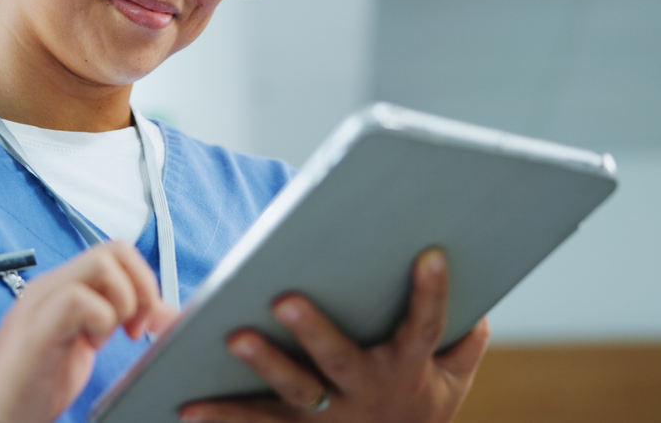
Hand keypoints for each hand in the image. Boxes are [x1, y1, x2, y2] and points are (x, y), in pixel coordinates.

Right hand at [0, 241, 177, 422]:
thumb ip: (121, 318)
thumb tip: (167, 314)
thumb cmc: (35, 378)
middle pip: (115, 249)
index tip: (146, 321)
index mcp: (66, 285)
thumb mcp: (89, 340)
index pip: (117, 251)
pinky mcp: (37, 329)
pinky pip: (79, 300)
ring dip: (121, 302)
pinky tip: (90, 346)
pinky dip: (101, 321)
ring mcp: (43, 302)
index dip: (144, 280)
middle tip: (134, 327)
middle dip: (141, 287)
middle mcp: (54, 284)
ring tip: (107, 336)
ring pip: (101, 265)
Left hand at [179, 249, 489, 422]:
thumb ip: (464, 338)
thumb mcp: (452, 379)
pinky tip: (188, 405)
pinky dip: (222, 416)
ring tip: (232, 337)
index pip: (426, 327)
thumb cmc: (420, 410)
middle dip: (314, 329)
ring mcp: (329, 416)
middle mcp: (366, 391)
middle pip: (341, 358)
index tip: (430, 254)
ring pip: (293, 391)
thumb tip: (472, 289)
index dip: (433, 293)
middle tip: (284, 298)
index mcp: (407, 369)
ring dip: (263, 366)